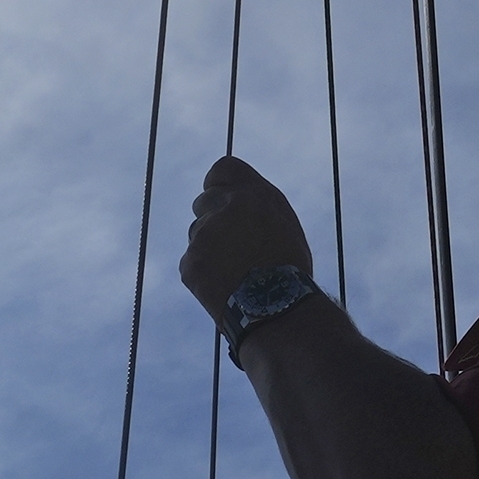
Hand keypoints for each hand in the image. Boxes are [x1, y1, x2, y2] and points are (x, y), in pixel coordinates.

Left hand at [177, 154, 313, 315]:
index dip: (219, 184)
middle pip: (203, 202)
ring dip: (208, 247)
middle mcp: (226, 207)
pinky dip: (203, 273)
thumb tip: (237, 196)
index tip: (221, 198)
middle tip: (230, 243)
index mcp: (253, 194)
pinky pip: (191, 262)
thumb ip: (256, 205)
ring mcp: (204, 235)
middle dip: (211, 218)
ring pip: (197, 233)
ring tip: (235, 270)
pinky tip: (224, 285)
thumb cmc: (289, 270)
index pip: (222, 170)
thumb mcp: (283, 224)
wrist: (277, 308)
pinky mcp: (190, 262)